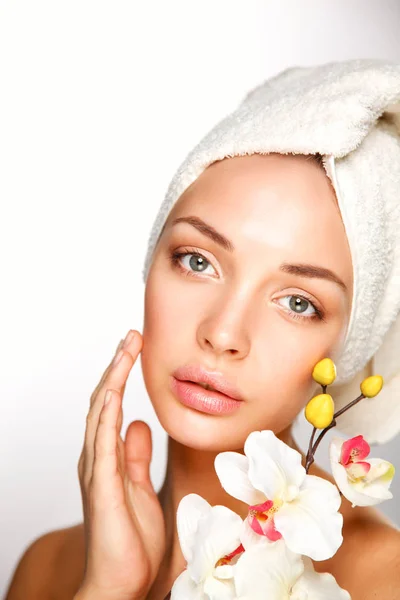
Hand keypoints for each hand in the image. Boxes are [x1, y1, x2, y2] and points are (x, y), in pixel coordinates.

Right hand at [76, 330, 165, 599]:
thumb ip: (136, 455)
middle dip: (118, 366)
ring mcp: (97, 470)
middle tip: (132, 336)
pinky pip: (102, 442)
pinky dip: (106, 413)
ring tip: (125, 349)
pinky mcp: (102, 485)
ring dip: (113, 378)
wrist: (121, 582)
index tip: (136, 347)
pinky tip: (113, 391)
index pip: (112, 405)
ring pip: (100, 413)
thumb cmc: (130, 539)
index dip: (122, 374)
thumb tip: (139, 424)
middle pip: (102, 400)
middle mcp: (97, 457)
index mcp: (108, 456)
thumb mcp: (141, 485)